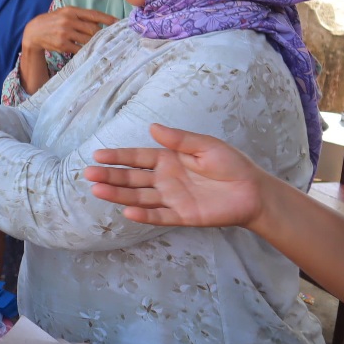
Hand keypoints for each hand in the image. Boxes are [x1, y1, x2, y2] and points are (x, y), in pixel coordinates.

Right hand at [22, 7, 116, 55]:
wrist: (34, 31)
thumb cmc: (53, 21)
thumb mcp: (65, 13)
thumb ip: (81, 16)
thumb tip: (101, 22)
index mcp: (71, 11)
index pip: (94, 14)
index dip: (108, 19)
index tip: (119, 23)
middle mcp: (69, 20)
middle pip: (93, 29)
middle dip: (104, 35)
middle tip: (113, 39)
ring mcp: (65, 33)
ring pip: (88, 40)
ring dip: (97, 44)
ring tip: (104, 46)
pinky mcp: (62, 44)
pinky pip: (79, 49)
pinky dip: (87, 51)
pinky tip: (92, 52)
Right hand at [84, 124, 266, 228]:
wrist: (254, 191)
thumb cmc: (231, 164)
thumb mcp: (206, 145)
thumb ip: (179, 139)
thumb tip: (152, 127)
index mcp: (168, 159)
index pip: (137, 157)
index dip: (117, 156)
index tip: (97, 155)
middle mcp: (164, 179)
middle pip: (132, 178)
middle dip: (110, 176)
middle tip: (88, 174)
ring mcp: (171, 198)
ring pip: (139, 196)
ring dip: (118, 194)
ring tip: (97, 190)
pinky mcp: (182, 216)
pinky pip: (159, 216)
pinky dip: (143, 215)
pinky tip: (127, 212)